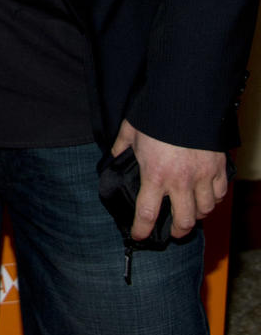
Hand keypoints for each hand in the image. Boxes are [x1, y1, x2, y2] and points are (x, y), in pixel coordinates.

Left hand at [111, 119, 228, 239]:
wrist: (185, 99)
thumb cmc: (155, 115)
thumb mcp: (130, 131)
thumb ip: (121, 147)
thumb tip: (114, 156)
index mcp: (155, 175)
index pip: (147, 214)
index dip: (140, 230)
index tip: (138, 235)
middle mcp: (180, 181)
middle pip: (184, 221)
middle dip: (177, 231)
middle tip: (172, 231)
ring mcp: (202, 175)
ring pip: (205, 210)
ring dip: (198, 215)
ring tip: (190, 212)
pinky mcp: (217, 167)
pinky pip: (220, 193)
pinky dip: (214, 199)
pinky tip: (207, 196)